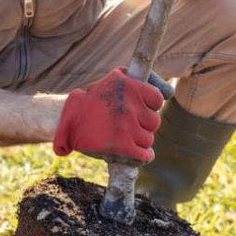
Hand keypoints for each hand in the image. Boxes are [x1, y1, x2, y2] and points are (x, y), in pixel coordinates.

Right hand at [52, 68, 169, 163]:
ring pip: (148, 139)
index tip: (141, 109)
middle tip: (130, 126)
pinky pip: (144, 154)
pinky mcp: (121, 146)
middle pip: (154, 121)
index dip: (150, 106)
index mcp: (129, 85)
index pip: (158, 99)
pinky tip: (140, 155)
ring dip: (140, 141)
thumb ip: (139, 81)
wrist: (66, 120)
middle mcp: (130, 104)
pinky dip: (144, 157)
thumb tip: (169, 92)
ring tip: (127, 139)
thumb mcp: (114, 79)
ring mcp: (126, 126)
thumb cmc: (92, 100)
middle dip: (143, 125)